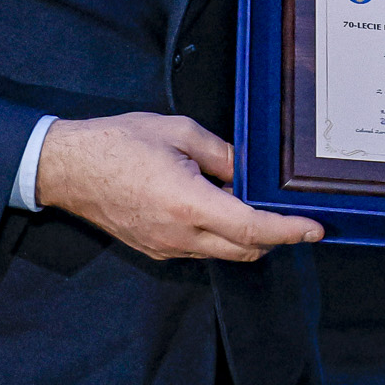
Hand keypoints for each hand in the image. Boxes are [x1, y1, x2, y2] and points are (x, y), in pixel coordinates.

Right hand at [35, 112, 323, 261]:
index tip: (315, 229)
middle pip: (245, 249)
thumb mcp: (179, 132)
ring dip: (245, 234)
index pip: (251, 228)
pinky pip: (200, 249)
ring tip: (247, 198)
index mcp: (188, 203)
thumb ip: (222, 153)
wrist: (69, 168)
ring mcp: (166, 246)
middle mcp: (180, 234)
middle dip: (274, 235)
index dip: (288, 231)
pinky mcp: (156, 248)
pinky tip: (217, 205)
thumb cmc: (118, 144)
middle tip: (289, 210)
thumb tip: (250, 171)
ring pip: (224, 252)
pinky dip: (220, 235)